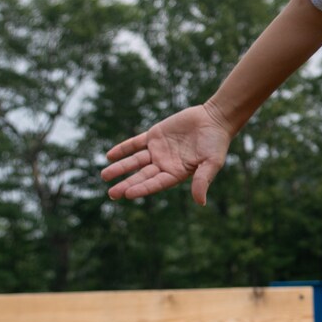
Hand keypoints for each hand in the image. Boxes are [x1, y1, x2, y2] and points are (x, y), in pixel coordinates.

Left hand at [102, 104, 234, 204]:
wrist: (214, 119)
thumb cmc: (216, 143)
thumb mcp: (211, 163)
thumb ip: (202, 181)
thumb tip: (201, 202)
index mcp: (177, 173)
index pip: (155, 183)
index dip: (141, 188)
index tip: (127, 194)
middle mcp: (165, 164)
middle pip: (141, 175)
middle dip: (126, 183)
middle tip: (111, 193)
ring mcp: (158, 150)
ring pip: (135, 161)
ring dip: (120, 167)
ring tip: (104, 175)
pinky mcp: (154, 135)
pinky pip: (135, 143)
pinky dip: (123, 148)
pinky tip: (109, 155)